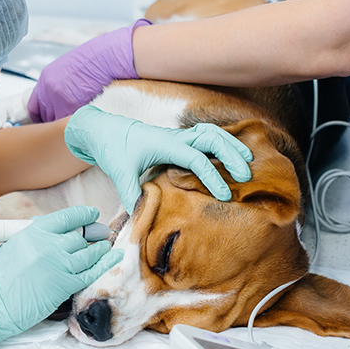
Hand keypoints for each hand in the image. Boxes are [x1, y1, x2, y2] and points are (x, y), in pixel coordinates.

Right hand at [0, 206, 123, 348]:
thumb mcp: (12, 246)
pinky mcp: (65, 285)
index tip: (92, 214)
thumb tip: (48, 226)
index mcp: (33, 232)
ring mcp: (58, 265)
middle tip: (102, 233)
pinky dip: (106, 263)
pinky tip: (115, 257)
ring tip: (106, 246)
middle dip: (94, 233)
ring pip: (89, 252)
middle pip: (80, 235)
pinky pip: (92, 272)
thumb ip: (32, 235)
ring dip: (101, 248)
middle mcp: (48, 245)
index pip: (66, 217)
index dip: (83, 214)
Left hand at [27, 19, 151, 122]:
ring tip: (78, 125)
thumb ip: (61, 85)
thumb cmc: (97, 61)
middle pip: (44, 117)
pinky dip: (76, 125)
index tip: (46, 123)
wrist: (111, 56)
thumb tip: (62, 100)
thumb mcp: (71, 69)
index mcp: (46, 79)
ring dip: (65, 126)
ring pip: (56, 123)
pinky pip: (69, 123)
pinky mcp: (71, 106)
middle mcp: (48, 89)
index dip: (40, 117)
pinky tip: (85, 123)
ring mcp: (58, 99)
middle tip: (65, 126)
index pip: (34, 107)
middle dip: (54, 122)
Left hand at [65, 105, 252, 211]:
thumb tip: (141, 218)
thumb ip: (132, 196)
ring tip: (247, 161)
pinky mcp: (178, 138)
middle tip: (246, 176)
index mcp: (165, 144)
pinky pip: (205, 135)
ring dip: (231, 144)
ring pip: (212, 132)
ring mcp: (178, 135)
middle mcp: (175, 136)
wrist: (102, 130)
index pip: (197, 159)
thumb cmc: (112, 149)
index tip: (225, 196)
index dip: (213, 177)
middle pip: (212, 138)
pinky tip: (232, 153)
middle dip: (232, 155)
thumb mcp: (120, 174)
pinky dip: (222, 141)